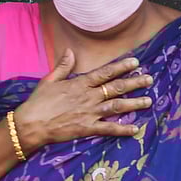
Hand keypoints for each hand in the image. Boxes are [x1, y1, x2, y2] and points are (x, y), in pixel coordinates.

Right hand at [12, 49, 152, 153]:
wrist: (30, 124)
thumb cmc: (38, 102)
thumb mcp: (49, 80)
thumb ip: (63, 66)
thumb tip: (70, 51)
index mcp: (80, 84)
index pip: (105, 72)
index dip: (121, 67)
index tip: (136, 63)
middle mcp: (88, 97)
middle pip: (116, 88)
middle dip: (134, 83)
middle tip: (149, 79)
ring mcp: (89, 113)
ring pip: (117, 106)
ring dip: (134, 104)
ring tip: (149, 101)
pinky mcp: (87, 128)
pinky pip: (109, 128)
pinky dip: (123, 129)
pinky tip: (136, 129)